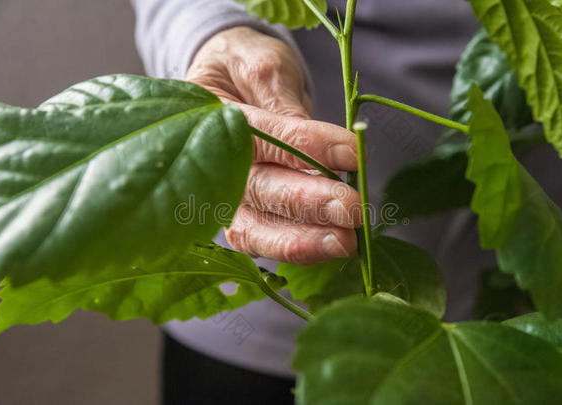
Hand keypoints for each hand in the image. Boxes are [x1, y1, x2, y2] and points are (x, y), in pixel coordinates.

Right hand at [186, 27, 360, 264]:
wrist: (226, 85)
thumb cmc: (245, 69)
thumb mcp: (263, 66)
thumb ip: (285, 103)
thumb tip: (326, 148)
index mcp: (210, 118)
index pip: (260, 138)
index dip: (307, 148)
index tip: (351, 154)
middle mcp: (210, 164)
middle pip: (256, 190)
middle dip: (307, 203)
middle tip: (351, 209)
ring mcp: (222, 195)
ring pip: (253, 228)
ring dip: (301, 240)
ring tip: (344, 243)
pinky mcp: (238, 215)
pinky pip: (262, 240)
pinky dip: (296, 249)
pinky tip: (329, 247)